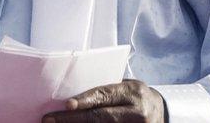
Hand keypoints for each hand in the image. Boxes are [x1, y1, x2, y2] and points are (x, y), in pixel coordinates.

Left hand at [42, 79, 166, 122]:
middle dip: (73, 120)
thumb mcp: (126, 89)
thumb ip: (107, 92)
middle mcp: (137, 112)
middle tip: (50, 120)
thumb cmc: (135, 98)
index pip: (106, 95)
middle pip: (101, 117)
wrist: (160, 112)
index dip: (85, 101)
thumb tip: (72, 97)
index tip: (66, 105)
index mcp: (134, 92)